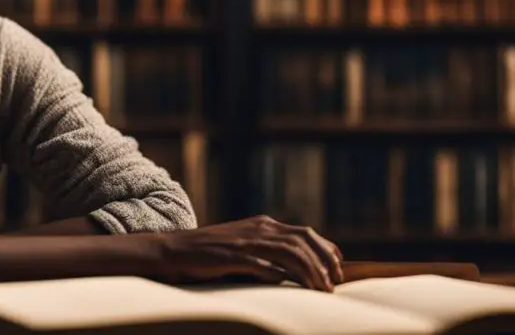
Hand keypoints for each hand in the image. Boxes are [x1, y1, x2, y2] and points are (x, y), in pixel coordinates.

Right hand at [152, 215, 343, 291]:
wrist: (175, 250)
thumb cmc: (209, 254)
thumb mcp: (243, 247)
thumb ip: (267, 254)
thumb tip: (290, 273)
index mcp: (263, 225)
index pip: (304, 233)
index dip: (326, 249)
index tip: (339, 267)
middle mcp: (258, 228)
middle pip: (303, 240)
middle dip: (324, 261)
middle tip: (335, 282)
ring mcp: (246, 241)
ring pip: (289, 252)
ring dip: (309, 271)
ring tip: (320, 289)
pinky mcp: (233, 255)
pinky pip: (263, 263)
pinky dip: (280, 274)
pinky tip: (289, 285)